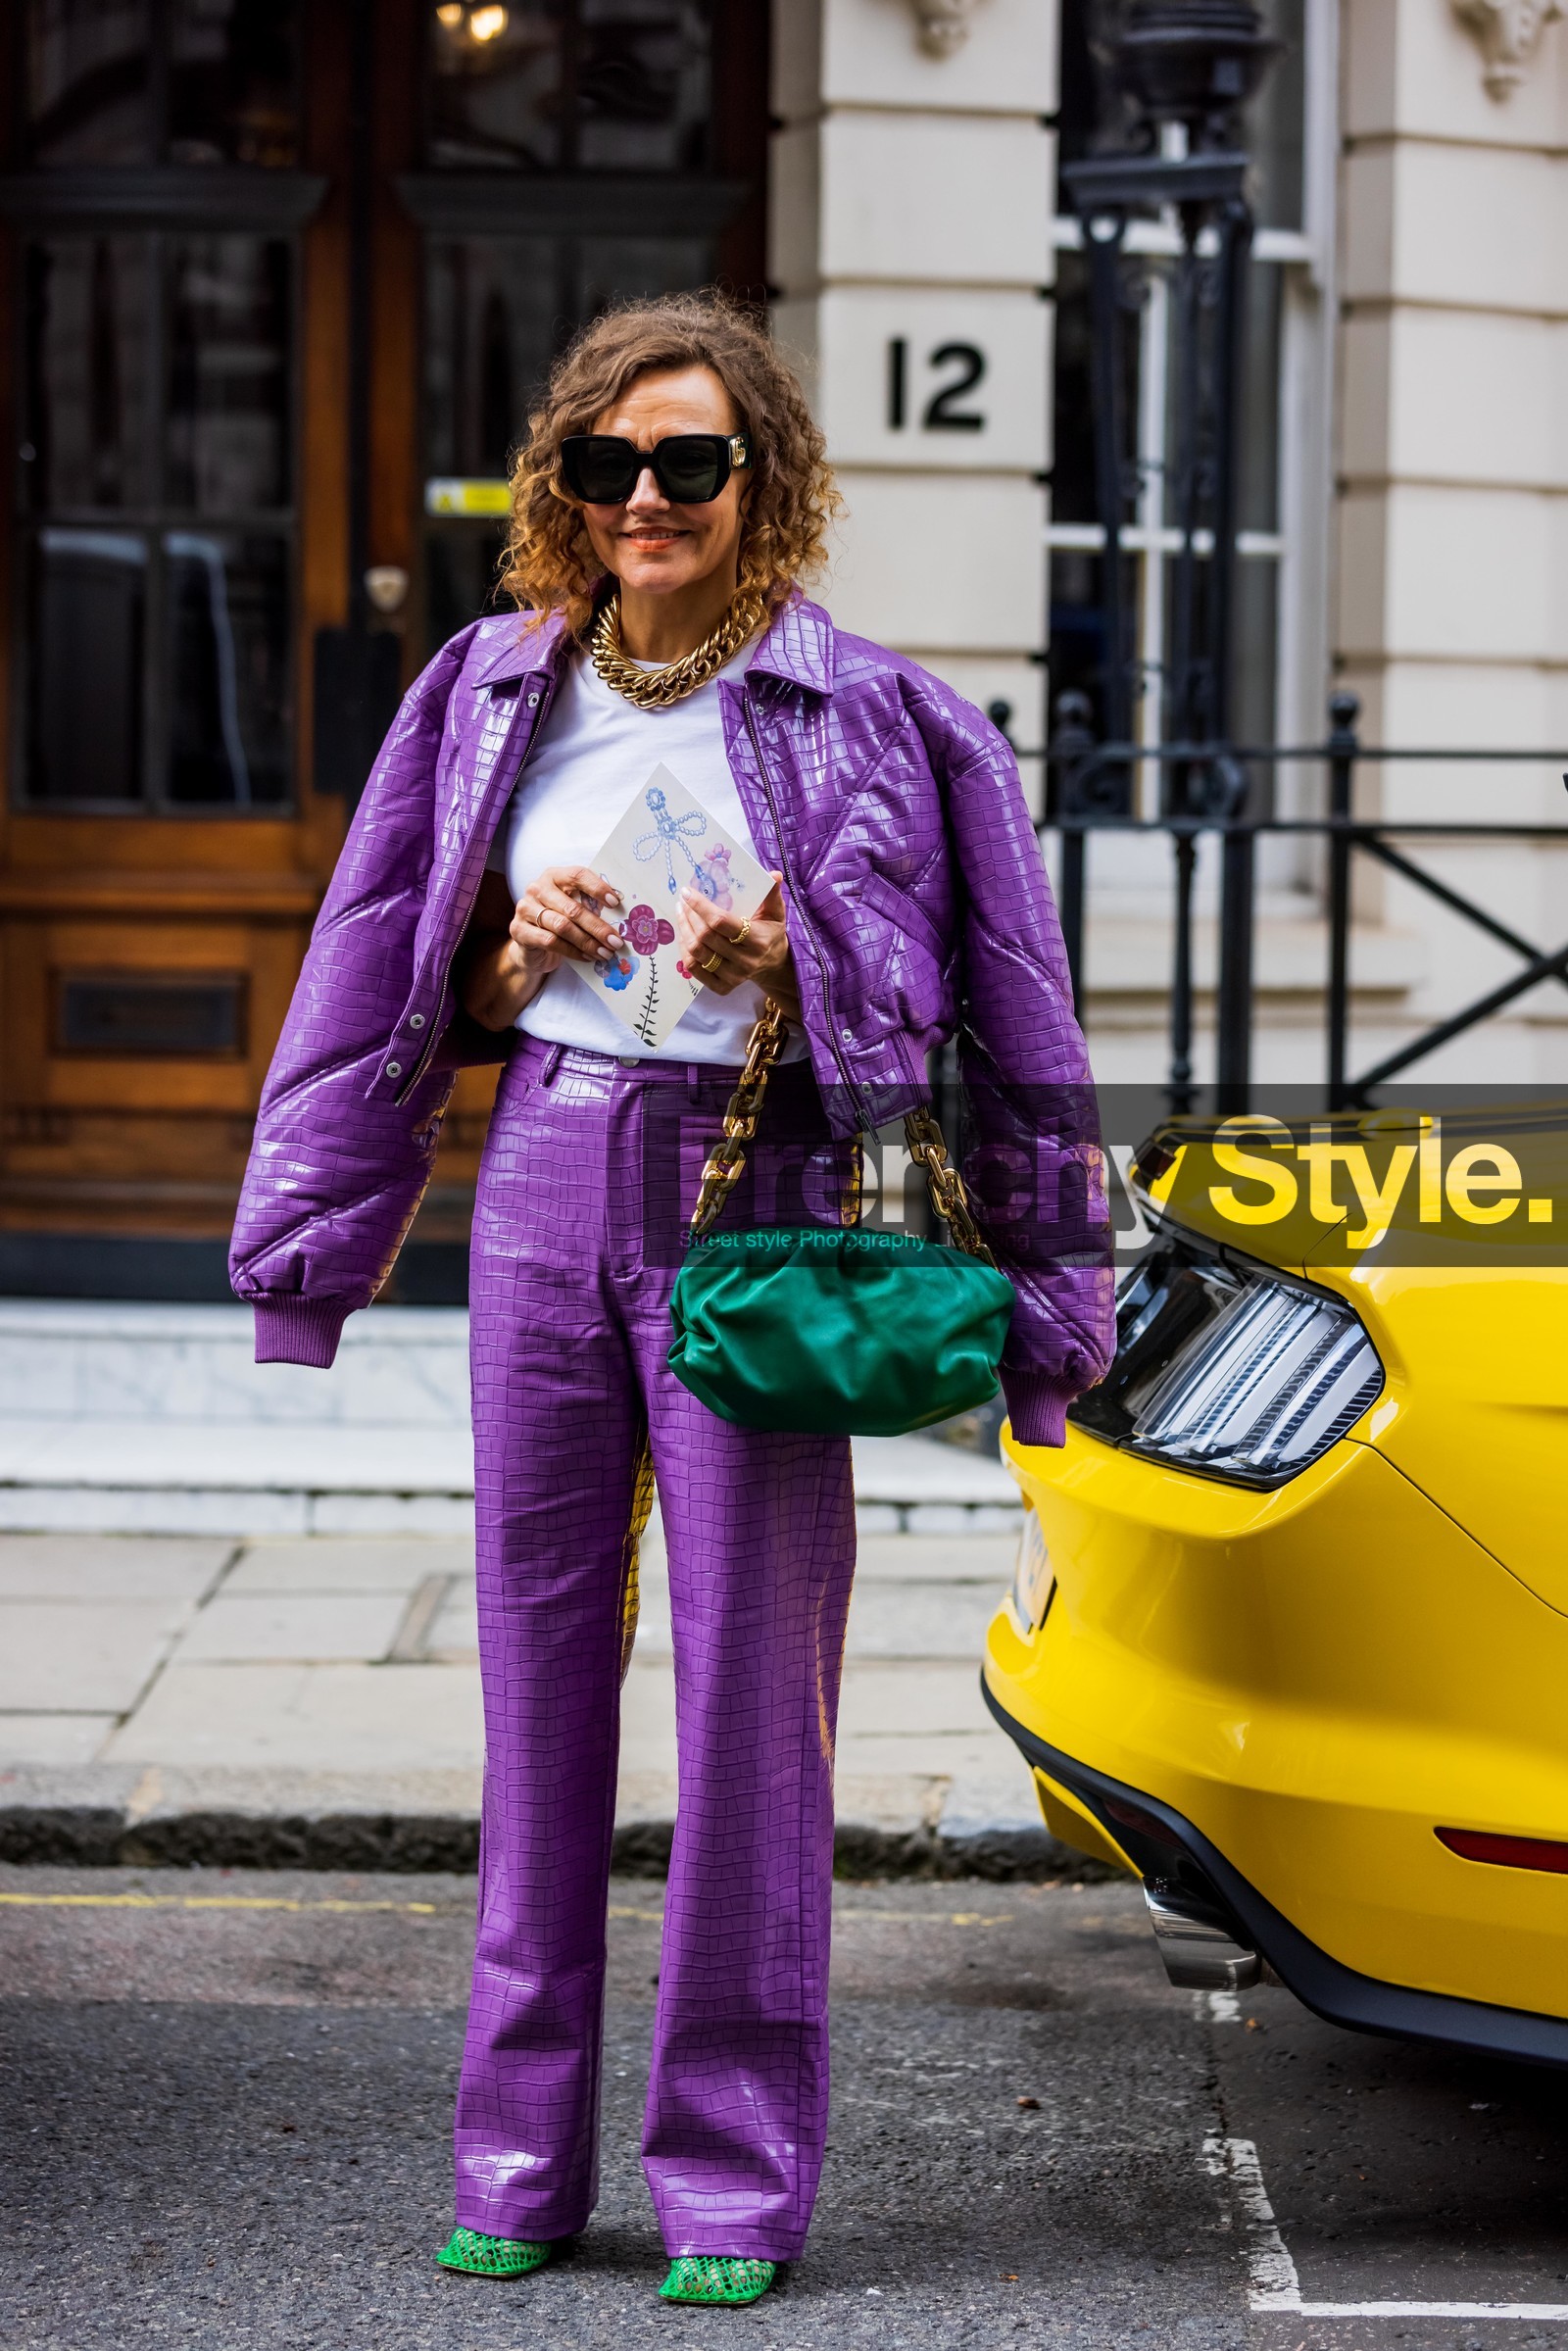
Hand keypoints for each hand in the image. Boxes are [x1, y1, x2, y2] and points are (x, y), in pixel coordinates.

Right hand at [459, 865, 624, 1031]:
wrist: (531, 945)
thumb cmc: (558, 921)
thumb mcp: (573, 907)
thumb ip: (590, 904)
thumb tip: (622, 913)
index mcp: (554, 876)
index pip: (577, 875)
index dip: (597, 888)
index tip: (616, 903)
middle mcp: (537, 888)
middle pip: (572, 908)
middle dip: (598, 927)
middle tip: (616, 941)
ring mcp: (525, 908)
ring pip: (562, 926)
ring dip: (587, 942)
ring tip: (605, 952)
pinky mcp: (519, 930)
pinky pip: (551, 941)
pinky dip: (573, 951)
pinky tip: (588, 957)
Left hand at [677, 875, 800, 1025]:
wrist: (773, 964)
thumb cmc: (770, 933)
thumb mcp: (776, 912)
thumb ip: (772, 894)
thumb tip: (774, 874)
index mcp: (757, 941)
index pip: (721, 922)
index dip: (701, 906)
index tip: (687, 892)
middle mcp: (745, 962)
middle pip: (705, 937)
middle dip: (689, 916)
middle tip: (683, 902)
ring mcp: (733, 977)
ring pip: (696, 953)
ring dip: (684, 930)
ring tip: (681, 914)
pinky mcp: (722, 987)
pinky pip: (694, 969)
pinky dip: (685, 950)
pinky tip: (685, 935)